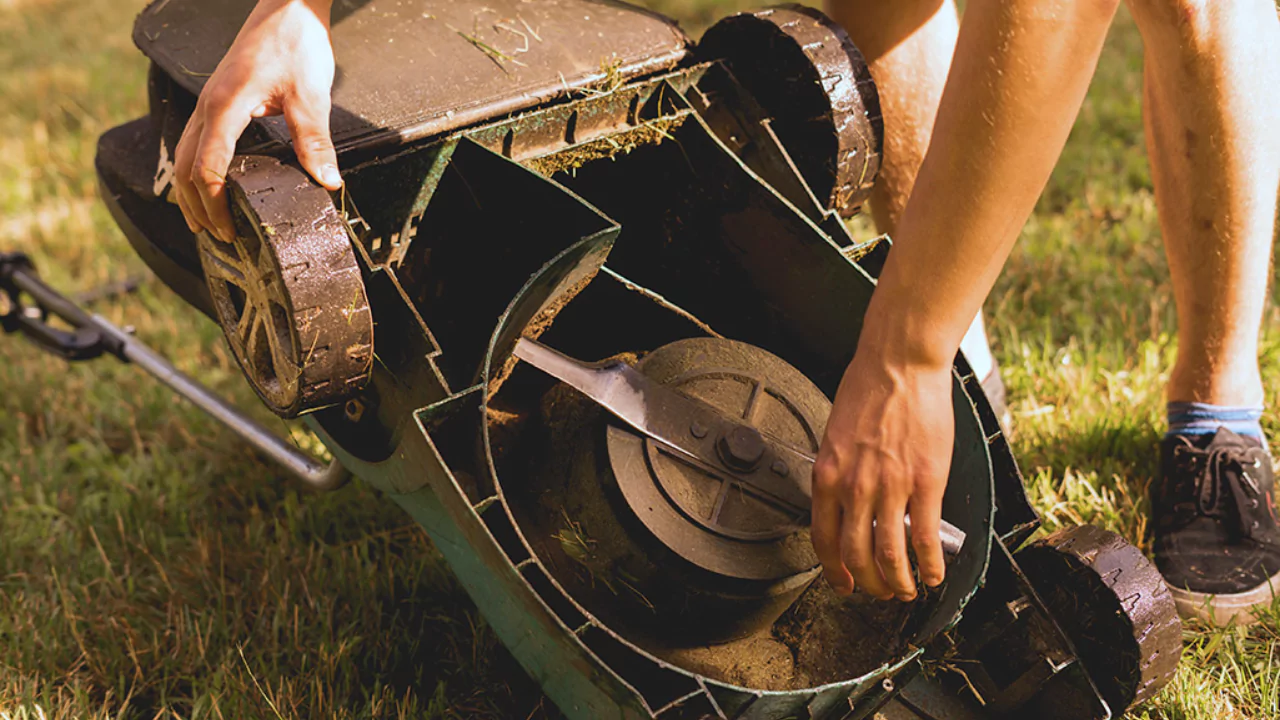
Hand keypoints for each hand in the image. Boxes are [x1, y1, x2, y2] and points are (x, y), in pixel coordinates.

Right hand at [174, 0, 338, 242]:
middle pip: (186, 168)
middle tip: (218, 238)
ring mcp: (209, 103)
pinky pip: (195, 142)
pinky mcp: (217, 101)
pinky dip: (197, 170)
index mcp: (225, 107)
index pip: (208, 168)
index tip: (228, 231)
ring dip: (191, 192)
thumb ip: (315, 141)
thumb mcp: (311, 95)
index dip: (214, 205)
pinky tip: (211, 186)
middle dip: (197, 207)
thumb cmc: (294, 43)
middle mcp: (208, 106)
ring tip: (206, 222)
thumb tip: (326, 181)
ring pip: (184, 155)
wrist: (286, 7)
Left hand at [812, 339, 953, 601]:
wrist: (899, 364)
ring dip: (900, 583)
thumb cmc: (868, 390)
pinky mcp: (926, 482)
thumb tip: (849, 505)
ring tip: (908, 591)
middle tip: (881, 592)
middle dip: (869, 584)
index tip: (844, 583)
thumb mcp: (836, 436)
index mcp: (827, 476)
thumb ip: (840, 474)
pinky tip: (936, 573)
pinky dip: (932, 564)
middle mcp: (854, 487)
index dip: (834, 570)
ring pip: (891, 556)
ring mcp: (890, 487)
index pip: (823, 539)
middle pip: (856, 556)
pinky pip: (927, 537)